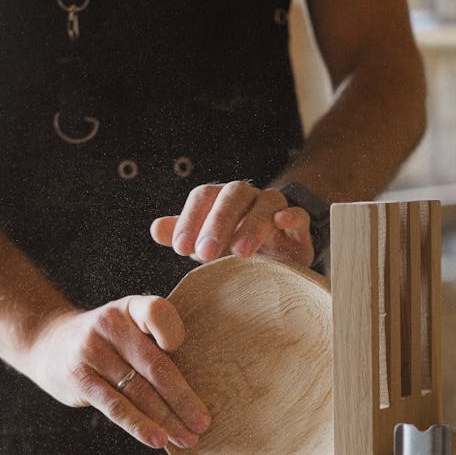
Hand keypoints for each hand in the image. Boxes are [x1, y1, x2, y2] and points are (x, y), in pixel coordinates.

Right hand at [20, 296, 210, 449]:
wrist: (49, 343)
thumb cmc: (106, 341)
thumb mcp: (128, 326)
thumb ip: (156, 343)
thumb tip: (202, 386)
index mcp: (130, 308)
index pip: (157, 313)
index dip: (174, 332)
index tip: (191, 355)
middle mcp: (110, 324)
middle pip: (155, 365)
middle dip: (183, 398)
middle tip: (203, 423)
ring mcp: (91, 351)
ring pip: (138, 391)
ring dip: (167, 419)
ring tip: (187, 438)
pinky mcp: (79, 378)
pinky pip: (115, 406)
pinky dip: (139, 425)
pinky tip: (158, 439)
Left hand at [150, 180, 314, 266]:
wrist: (277, 259)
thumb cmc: (234, 247)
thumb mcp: (206, 243)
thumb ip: (182, 235)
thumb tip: (156, 228)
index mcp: (221, 199)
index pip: (203, 196)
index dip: (190, 218)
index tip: (180, 248)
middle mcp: (248, 198)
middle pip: (233, 196)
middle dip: (217, 224)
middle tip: (204, 253)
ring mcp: (276, 210)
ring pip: (265, 204)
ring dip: (251, 226)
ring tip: (239, 253)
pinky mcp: (299, 228)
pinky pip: (298, 214)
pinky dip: (291, 216)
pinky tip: (281, 223)